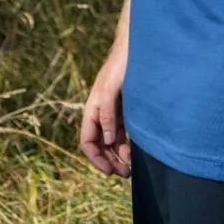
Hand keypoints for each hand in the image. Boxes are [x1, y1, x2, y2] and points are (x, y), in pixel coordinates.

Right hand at [80, 50, 130, 177]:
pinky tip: (135, 153)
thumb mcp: (110, 91)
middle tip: (123, 174)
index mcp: (92, 110)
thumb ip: (107, 116)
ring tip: (130, 169)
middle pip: (100, 146)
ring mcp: (114, 113)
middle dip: (109, 161)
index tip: (109, 171)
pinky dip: (127, 145)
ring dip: (119, 156)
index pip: (88, 142)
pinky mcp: (126, 110)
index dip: (96, 158)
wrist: (136, 50)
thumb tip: (106, 142)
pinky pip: (123, 133)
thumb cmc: (120, 67)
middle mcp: (101, 115)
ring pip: (112, 142)